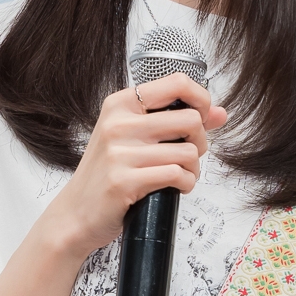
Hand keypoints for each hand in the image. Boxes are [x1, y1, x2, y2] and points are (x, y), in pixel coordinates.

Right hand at [40, 72, 227, 261]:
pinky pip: (177, 175)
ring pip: (188, 152)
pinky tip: (175, 188)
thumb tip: (219, 114)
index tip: (202, 119)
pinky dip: (186, 184)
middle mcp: (118, 124)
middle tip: (188, 156)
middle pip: (191, 120)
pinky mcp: (125, 181)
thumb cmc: (107, 174)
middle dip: (200, 143)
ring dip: (194, 170)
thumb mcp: (134, 138)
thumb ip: (176, 121)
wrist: (76, 212)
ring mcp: (120, 152)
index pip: (177, 83)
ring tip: (180, 176)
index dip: (201, 100)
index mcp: (121, 104)